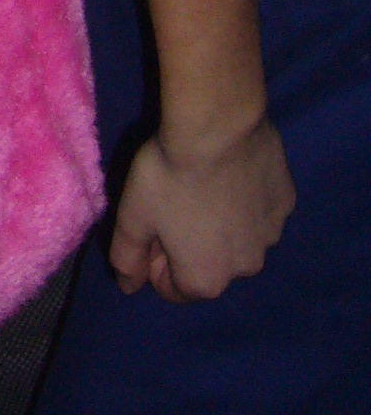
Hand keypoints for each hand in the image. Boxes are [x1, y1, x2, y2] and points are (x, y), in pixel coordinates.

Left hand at [108, 116, 294, 301]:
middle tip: (174, 202)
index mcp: (206, 280)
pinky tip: (230, 172)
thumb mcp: (131, 217)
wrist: (216, 126)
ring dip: (221, 223)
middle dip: (191, 245)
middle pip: (210, 266)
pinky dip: (246, 200)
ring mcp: (272, 236)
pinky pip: (260, 211)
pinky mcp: (287, 203)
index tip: (152, 226)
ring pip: (239, 239)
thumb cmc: (167, 175)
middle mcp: (246, 269)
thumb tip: (129, 286)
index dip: (155, 259)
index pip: (173, 289)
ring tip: (204, 185)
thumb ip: (127, 257)